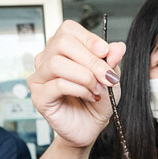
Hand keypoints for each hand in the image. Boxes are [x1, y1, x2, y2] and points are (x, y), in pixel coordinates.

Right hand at [28, 20, 125, 148]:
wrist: (90, 128)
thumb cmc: (96, 102)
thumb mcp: (111, 78)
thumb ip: (112, 61)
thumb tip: (118, 47)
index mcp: (62, 49)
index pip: (68, 29)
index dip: (89, 39)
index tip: (106, 53)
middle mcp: (47, 59)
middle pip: (62, 43)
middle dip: (91, 60)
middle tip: (106, 77)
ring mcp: (40, 77)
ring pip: (57, 63)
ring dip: (84, 76)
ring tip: (97, 89)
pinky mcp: (39, 96)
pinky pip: (57, 84)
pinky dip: (79, 89)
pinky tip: (89, 96)